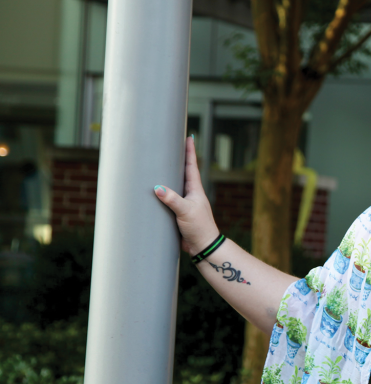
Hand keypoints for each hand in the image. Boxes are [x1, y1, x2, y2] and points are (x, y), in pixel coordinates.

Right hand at [153, 136, 219, 255]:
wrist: (204, 247)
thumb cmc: (200, 227)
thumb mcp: (185, 212)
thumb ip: (172, 200)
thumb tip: (157, 188)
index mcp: (195, 189)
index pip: (191, 165)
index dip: (190, 151)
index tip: (189, 136)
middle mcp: (190, 194)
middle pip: (182, 171)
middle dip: (177, 158)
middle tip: (171, 144)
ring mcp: (184, 203)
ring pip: (174, 185)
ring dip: (168, 175)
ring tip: (159, 163)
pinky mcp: (178, 213)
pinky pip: (168, 199)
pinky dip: (162, 193)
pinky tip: (154, 191)